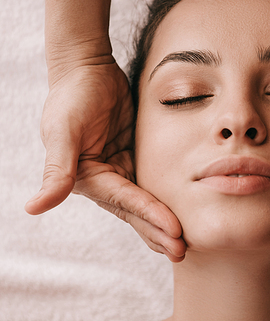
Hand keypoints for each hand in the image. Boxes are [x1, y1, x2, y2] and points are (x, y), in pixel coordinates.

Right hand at [25, 61, 185, 261]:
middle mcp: (103, 180)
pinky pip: (153, 184)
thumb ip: (57, 170)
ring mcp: (119, 170)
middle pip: (135, 212)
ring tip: (185, 245)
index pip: (124, 201)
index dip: (149, 217)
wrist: (87, 68)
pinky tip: (184, 215)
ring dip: (163, 224)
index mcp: (87, 178)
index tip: (174, 231)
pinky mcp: (134, 159)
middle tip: (183, 252)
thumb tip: (33, 208)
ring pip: (145, 203)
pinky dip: (166, 201)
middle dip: (158, 233)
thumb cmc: (73, 94)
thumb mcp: (64, 129)